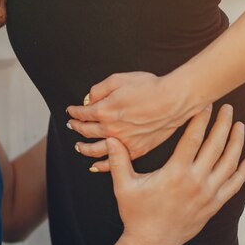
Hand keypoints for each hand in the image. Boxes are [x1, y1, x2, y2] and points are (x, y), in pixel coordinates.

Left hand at [67, 71, 207, 162]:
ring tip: (78, 147)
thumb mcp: (119, 79)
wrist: (173, 100)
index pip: (82, 113)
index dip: (74, 111)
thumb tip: (89, 100)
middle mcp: (110, 129)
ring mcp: (123, 142)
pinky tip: (95, 166)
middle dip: (76, 127)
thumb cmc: (149, 87)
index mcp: (104, 110)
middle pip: (86, 131)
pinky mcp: (136, 150)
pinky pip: (114, 162)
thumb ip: (99, 89)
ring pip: (96, 150)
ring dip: (84, 148)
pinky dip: (102, 165)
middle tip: (72, 126)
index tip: (71, 111)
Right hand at [107, 105, 244, 244]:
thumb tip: (110, 137)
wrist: (151, 243)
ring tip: (240, 125)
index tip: (206, 103)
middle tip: (228, 107)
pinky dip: (242, 171)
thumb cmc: (136, 213)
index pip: (193, 138)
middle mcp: (196, 182)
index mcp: (176, 173)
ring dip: (236, 143)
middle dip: (223, 124)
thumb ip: (118, 160)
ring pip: (229, 163)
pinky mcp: (214, 206)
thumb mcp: (123, 186)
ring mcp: (208, 194)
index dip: (201, 118)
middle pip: (216, 146)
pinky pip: (234, 185)